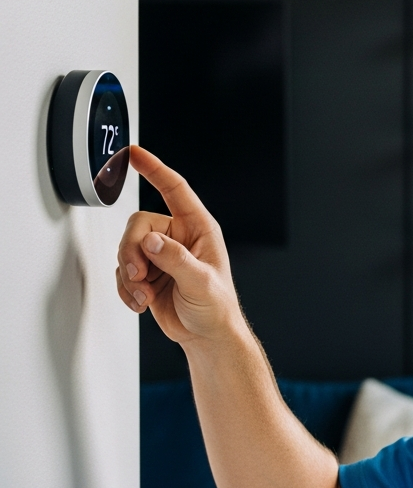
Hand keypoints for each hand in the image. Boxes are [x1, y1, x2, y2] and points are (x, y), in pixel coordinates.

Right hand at [115, 146, 242, 343]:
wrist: (206, 335)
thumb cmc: (216, 307)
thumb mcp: (201, 282)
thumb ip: (175, 260)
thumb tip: (152, 240)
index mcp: (198, 228)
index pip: (174, 190)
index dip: (154, 169)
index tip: (134, 153)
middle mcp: (177, 236)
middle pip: (137, 226)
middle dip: (132, 253)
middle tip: (140, 276)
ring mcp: (160, 254)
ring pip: (125, 249)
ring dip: (130, 276)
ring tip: (146, 295)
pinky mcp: (146, 273)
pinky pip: (121, 271)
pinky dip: (126, 289)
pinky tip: (142, 302)